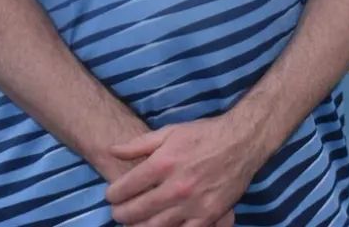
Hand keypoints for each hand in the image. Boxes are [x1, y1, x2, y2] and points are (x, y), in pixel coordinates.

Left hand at [104, 116, 261, 226]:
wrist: (239, 143)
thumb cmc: (201, 135)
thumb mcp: (168, 132)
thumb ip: (139, 145)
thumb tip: (113, 150)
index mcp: (163, 163)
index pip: (129, 185)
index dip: (114, 194)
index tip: (109, 196)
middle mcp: (175, 187)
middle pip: (139, 210)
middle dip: (122, 214)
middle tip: (116, 213)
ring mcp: (192, 205)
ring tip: (131, 225)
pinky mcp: (208, 217)